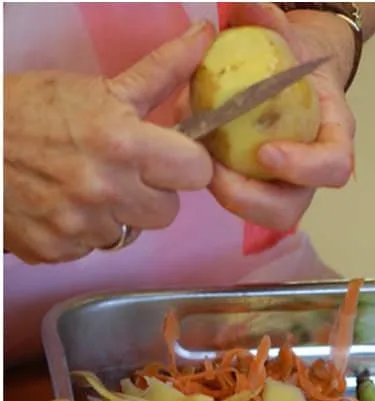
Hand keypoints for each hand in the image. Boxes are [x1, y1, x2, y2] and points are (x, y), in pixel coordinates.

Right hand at [3, 21, 214, 263]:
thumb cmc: (28, 107)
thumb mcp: (98, 88)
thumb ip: (162, 73)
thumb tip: (206, 35)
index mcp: (123, 143)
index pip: (197, 172)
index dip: (186, 163)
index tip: (169, 156)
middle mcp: (105, 190)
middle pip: (168, 211)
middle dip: (152, 192)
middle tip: (122, 170)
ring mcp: (79, 226)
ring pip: (131, 233)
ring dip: (115, 214)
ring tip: (84, 184)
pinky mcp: (54, 250)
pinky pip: (91, 249)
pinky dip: (80, 231)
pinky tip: (59, 204)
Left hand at [203, 3, 358, 230]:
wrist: (289, 68)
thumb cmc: (290, 55)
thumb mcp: (282, 32)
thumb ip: (267, 19)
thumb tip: (248, 6)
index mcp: (332, 132)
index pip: (335, 165)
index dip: (305, 167)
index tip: (266, 151)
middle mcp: (313, 166)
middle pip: (297, 205)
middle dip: (257, 200)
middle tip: (218, 175)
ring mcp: (286, 181)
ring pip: (269, 213)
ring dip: (234, 201)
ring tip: (202, 171)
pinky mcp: (258, 185)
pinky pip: (244, 201)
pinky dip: (219, 188)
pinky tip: (192, 163)